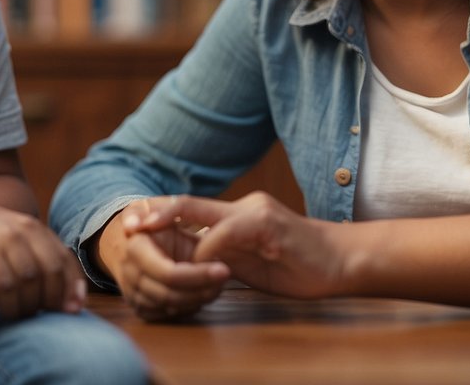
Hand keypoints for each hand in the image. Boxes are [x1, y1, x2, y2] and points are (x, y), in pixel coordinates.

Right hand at [0, 201, 85, 318]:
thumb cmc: (6, 239)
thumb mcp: (35, 241)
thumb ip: (60, 267)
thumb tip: (77, 307)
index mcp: (34, 229)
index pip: (58, 266)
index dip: (62, 293)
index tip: (61, 311)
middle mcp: (11, 234)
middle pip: (33, 278)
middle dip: (36, 304)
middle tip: (33, 313)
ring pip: (7, 286)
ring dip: (13, 308)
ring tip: (13, 312)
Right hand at [97, 198, 229, 320]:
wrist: (124, 242)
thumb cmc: (147, 222)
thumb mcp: (152, 207)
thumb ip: (156, 211)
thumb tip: (132, 224)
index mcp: (135, 249)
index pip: (169, 274)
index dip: (199, 275)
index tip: (224, 268)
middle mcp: (130, 276)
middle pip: (172, 295)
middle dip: (203, 289)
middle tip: (226, 278)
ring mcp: (133, 295)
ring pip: (172, 308)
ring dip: (199, 298)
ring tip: (218, 283)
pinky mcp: (141, 309)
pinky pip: (169, 315)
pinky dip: (189, 306)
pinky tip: (202, 292)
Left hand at [126, 192, 338, 299]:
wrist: (342, 262)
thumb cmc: (299, 265)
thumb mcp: (253, 262)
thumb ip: (225, 258)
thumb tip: (193, 266)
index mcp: (237, 214)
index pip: (190, 209)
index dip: (159, 214)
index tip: (133, 224)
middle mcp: (242, 206)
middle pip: (187, 202)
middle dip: (153, 212)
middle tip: (127, 223)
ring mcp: (254, 211)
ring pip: (200, 211)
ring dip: (171, 229)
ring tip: (145, 237)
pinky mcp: (266, 223)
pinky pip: (226, 232)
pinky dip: (207, 248)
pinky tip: (199, 263)